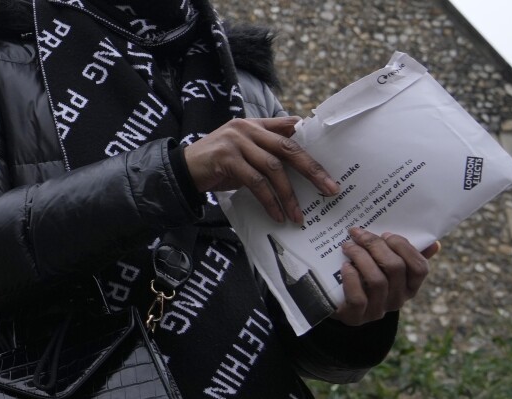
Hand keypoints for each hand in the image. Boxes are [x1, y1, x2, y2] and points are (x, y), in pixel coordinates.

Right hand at [183, 117, 339, 223]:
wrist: (182, 169)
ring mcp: (236, 142)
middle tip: (329, 189)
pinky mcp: (227, 158)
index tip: (329, 157)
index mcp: (254, 124)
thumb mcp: (243, 152)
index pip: (289, 127)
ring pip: (273, 168)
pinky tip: (276, 215)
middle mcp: (247, 128)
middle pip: (288, 148)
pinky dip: (269, 201)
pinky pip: (256, 182)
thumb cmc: (217, 164)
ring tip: (298, 215)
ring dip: (288, 195)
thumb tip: (295, 164)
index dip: (310, 140)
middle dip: (312, 170)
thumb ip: (265, 151)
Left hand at [332, 227, 438, 325]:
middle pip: (395, 268)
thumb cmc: (364, 277)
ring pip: (377, 281)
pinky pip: (358, 298)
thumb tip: (434, 244)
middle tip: (358, 234)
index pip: (420, 267)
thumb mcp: (385, 266)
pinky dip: (351, 278)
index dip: (404, 247)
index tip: (385, 234)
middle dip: (376, 245)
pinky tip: (344, 266)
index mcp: (409, 286)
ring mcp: (378, 311)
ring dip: (361, 257)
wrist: (338, 303)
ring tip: (348, 246)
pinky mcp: (356, 317)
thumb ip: (407, 254)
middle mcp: (397, 300)